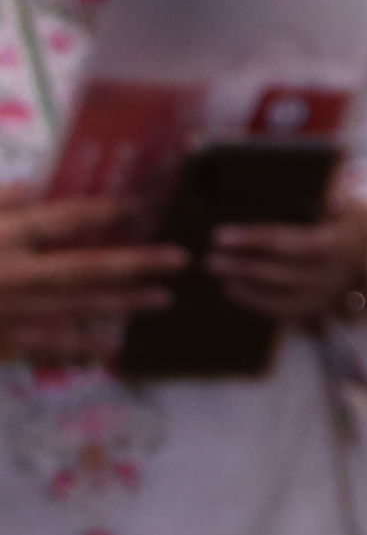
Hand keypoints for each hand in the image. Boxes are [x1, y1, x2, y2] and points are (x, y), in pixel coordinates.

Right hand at [0, 193, 188, 366]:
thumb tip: (33, 186)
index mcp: (3, 239)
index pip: (62, 220)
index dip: (101, 212)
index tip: (136, 206)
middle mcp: (15, 276)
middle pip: (86, 267)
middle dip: (137, 263)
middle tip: (181, 259)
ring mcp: (11, 312)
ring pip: (77, 307)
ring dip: (124, 303)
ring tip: (165, 299)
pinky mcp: (3, 342)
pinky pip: (49, 346)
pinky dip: (82, 347)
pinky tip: (113, 348)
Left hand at [203, 195, 366, 332]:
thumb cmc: (348, 218)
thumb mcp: (345, 201)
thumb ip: (329, 192)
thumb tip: (317, 193)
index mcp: (341, 243)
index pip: (294, 243)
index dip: (256, 240)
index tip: (221, 234)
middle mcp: (335, 274)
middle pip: (282, 272)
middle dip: (244, 264)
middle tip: (210, 255)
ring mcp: (326, 295)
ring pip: (279, 293)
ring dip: (244, 281)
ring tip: (215, 267)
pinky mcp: (317, 308)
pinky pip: (281, 310)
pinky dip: (254, 300)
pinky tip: (230, 288)